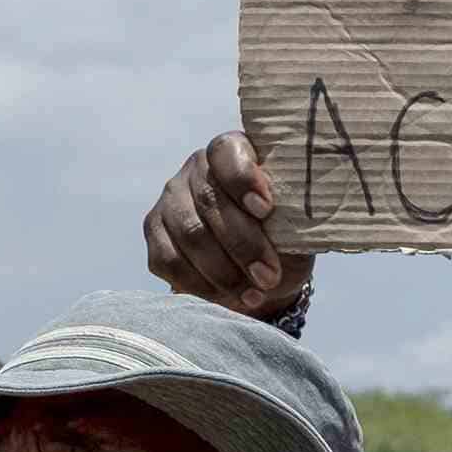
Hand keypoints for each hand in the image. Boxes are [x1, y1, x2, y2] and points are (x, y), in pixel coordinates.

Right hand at [144, 134, 306, 323]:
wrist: (265, 270)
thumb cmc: (285, 237)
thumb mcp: (296, 223)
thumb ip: (288, 213)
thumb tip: (283, 218)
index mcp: (235, 153)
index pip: (227, 152)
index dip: (243, 179)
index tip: (265, 209)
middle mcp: (197, 169)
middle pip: (210, 201)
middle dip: (243, 245)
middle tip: (268, 276)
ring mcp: (171, 199)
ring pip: (189, 234)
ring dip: (224, 271)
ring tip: (254, 294)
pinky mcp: (155, 232)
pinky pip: (169, 260)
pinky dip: (201, 285)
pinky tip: (228, 298)